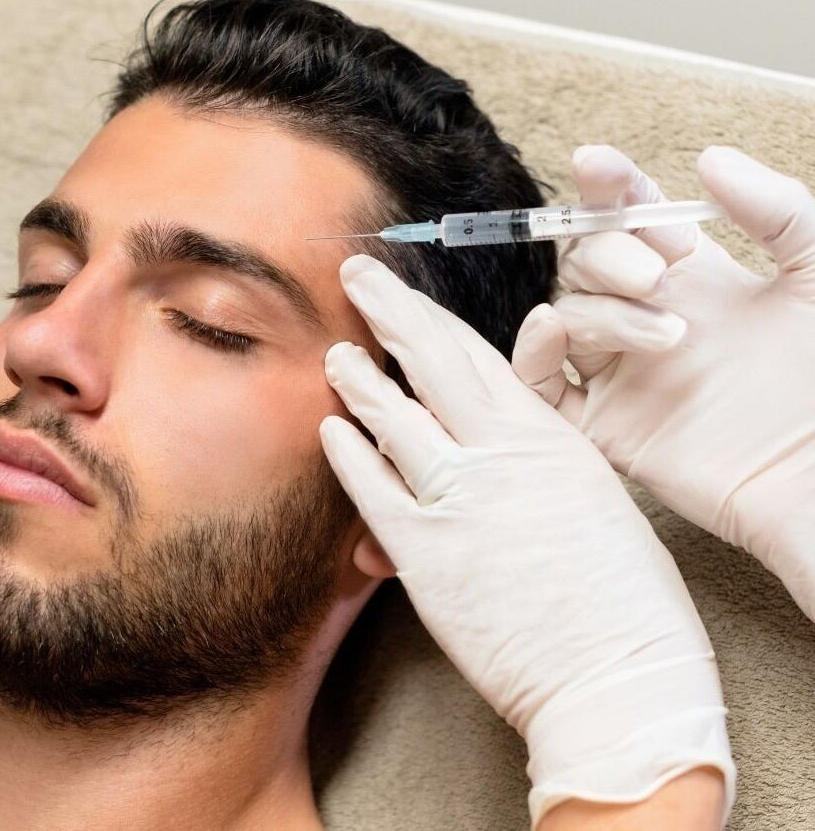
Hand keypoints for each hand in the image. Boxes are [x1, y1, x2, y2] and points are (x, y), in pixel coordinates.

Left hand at [321, 254, 731, 827]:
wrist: (619, 680)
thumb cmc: (625, 602)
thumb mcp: (594, 500)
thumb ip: (541, 454)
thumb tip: (498, 429)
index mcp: (549, 437)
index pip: (477, 355)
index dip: (432, 318)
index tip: (405, 292)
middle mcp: (500, 454)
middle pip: (432, 362)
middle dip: (389, 311)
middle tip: (356, 276)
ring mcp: (458, 500)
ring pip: (393, 418)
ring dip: (359, 382)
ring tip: (336, 356)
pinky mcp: (424, 554)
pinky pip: (372, 489)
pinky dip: (348, 456)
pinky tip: (330, 432)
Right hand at [512, 145, 814, 619]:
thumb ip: (776, 206)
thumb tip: (708, 159)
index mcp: (697, 281)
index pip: (632, 218)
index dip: (609, 187)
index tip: (598, 165)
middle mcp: (651, 319)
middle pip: (586, 260)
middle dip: (608, 253)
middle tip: (656, 275)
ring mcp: (623, 373)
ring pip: (566, 314)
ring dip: (602, 310)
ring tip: (670, 335)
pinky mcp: (603, 425)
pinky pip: (539, 380)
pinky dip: (534, 349)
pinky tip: (557, 331)